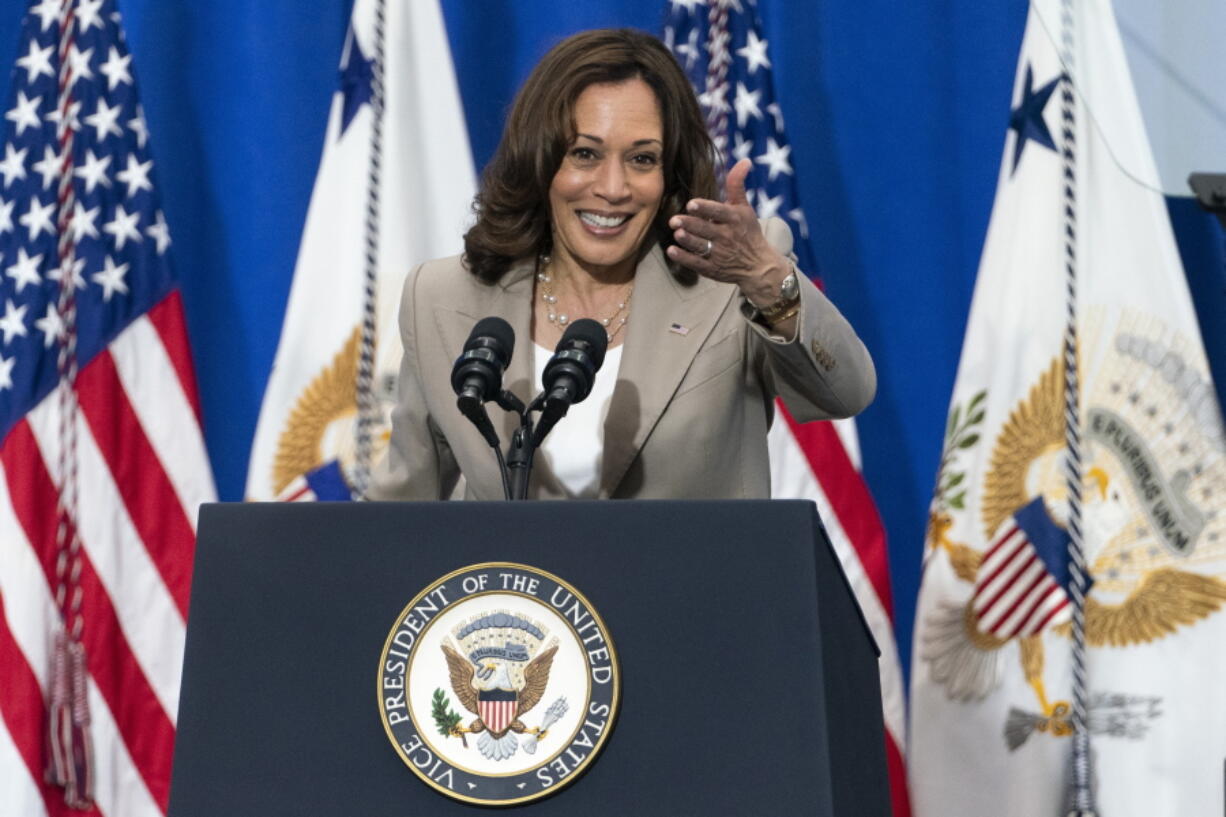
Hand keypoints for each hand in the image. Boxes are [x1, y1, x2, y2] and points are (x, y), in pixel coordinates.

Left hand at [665, 158, 789, 304]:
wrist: (759, 266)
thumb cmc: (749, 232)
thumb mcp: (745, 208)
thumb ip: (737, 185)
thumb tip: (745, 160)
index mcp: (735, 219)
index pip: (719, 212)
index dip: (705, 208)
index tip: (691, 204)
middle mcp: (727, 237)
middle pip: (706, 229)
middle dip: (690, 224)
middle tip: (674, 219)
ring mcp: (719, 254)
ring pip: (700, 246)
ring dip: (687, 240)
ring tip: (676, 233)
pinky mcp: (712, 269)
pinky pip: (696, 263)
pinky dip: (684, 258)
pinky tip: (672, 250)